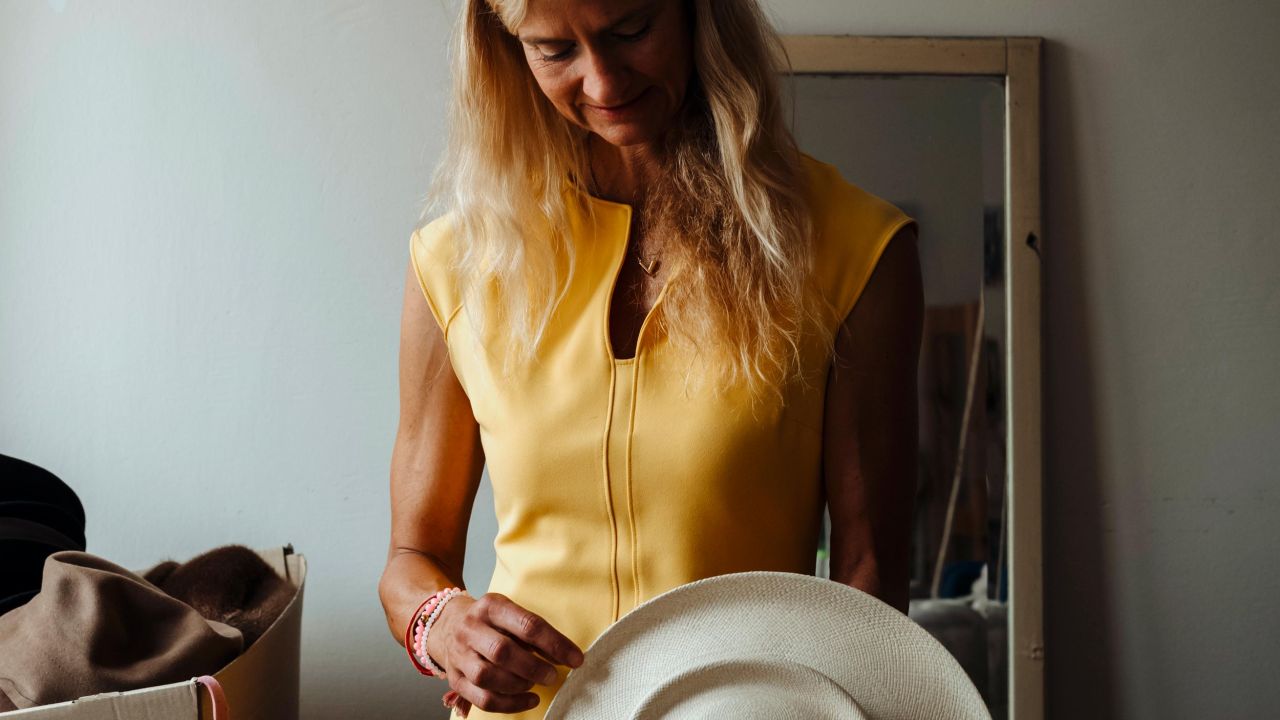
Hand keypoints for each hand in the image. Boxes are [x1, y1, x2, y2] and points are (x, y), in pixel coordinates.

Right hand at [428, 593, 584, 715]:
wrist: (447, 624)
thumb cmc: (491, 621)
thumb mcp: (510, 613)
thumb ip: (534, 632)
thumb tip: (567, 655)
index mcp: (491, 606)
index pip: (527, 625)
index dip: (555, 644)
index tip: (576, 659)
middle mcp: (471, 628)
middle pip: (502, 651)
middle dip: (533, 667)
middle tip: (553, 676)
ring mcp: (459, 654)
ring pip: (487, 677)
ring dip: (518, 684)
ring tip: (534, 684)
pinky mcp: (455, 679)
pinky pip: (482, 699)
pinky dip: (510, 704)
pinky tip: (529, 699)